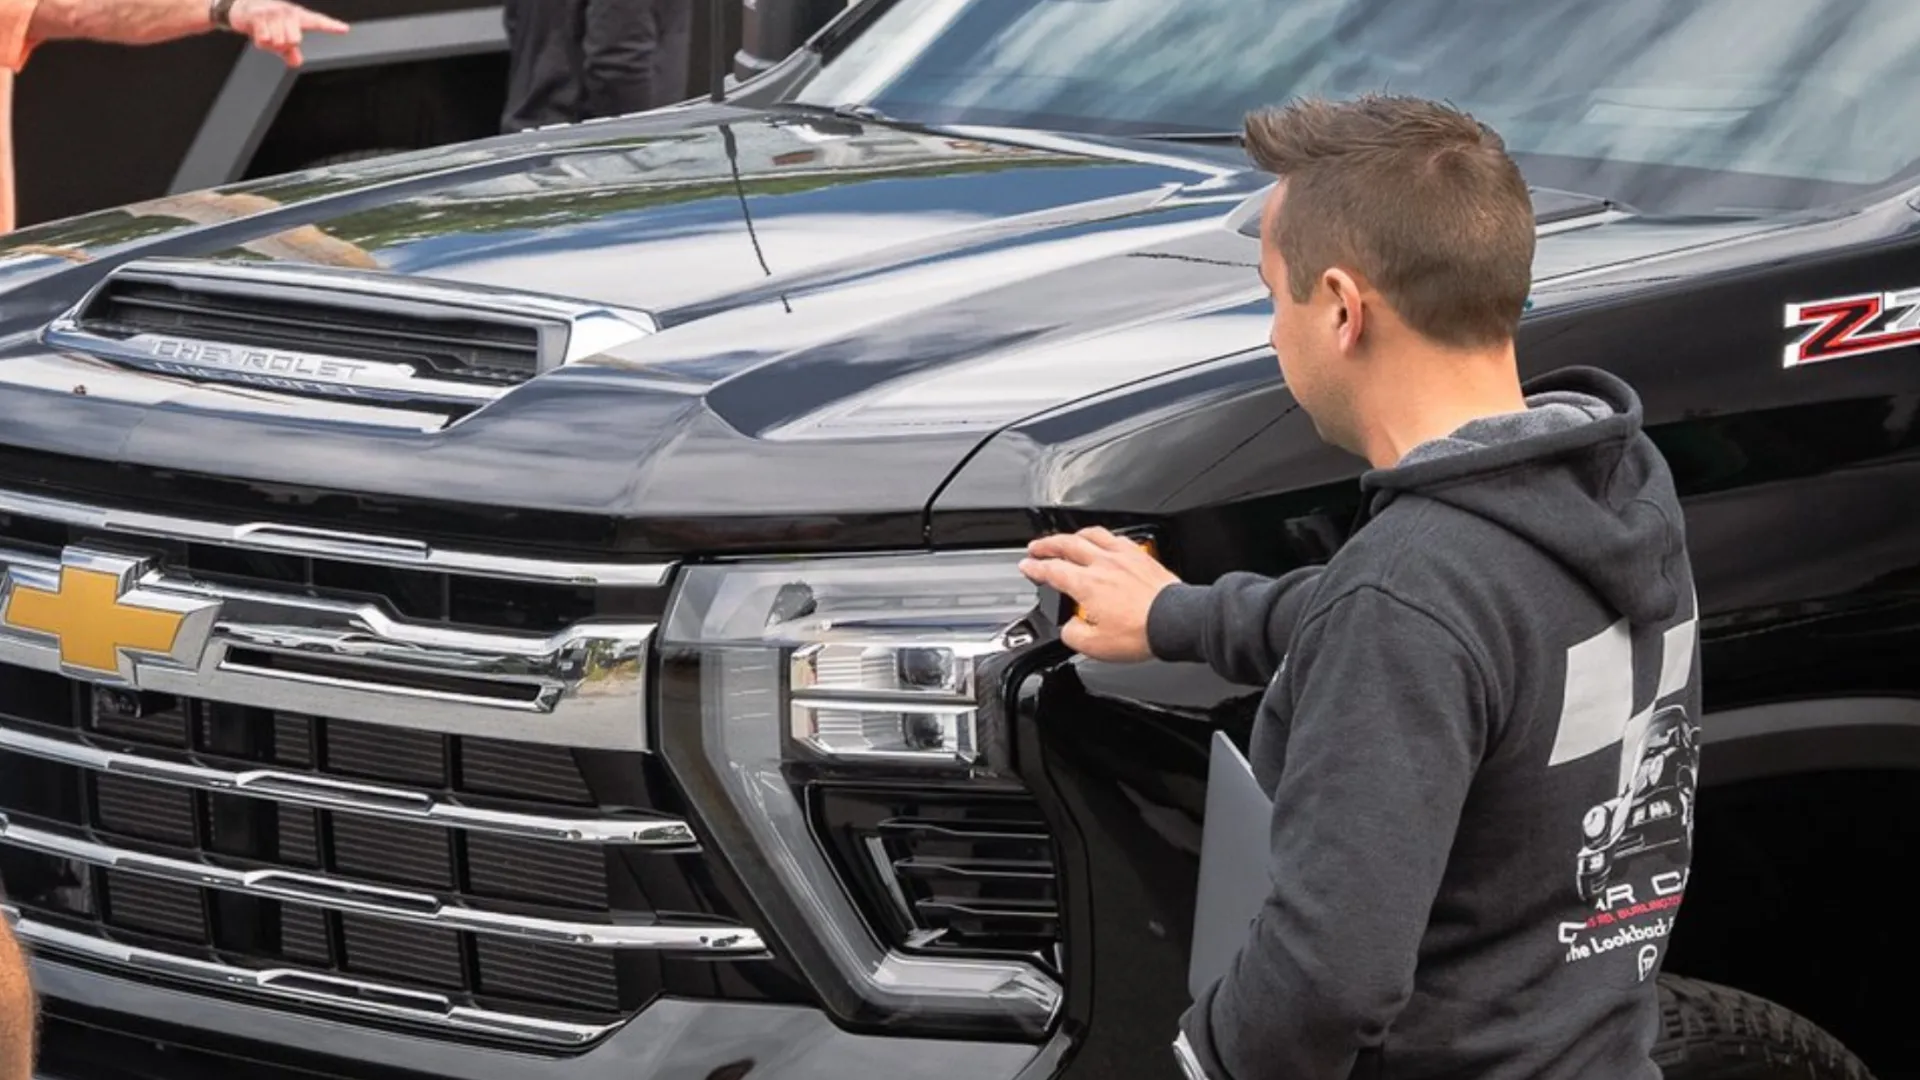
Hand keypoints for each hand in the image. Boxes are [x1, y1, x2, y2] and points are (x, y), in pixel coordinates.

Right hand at [229, 0, 348, 66]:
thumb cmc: (267, 22)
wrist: (241, 8)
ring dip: (270, 43)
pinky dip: (260, 42)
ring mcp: (274, 12)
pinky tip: (257, 31)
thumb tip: (296, 62)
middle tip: (275, 36)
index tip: (345, 29)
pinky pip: (264, 40)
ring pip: (278, 42)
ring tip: (265, 32)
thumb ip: (290, 51)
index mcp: (298, 17)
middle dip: (283, 45)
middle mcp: (288, 12)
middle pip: (294, 41)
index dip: (331, 26)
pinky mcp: (259, 15)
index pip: (318, 22)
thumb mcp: (281, 37)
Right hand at [1019, 526, 1179, 661]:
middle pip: (1067, 544)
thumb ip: (1073, 635)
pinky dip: (1104, 538)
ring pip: (1092, 535)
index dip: (1034, 568)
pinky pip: (1117, 538)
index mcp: (1086, 584)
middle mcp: (1103, 564)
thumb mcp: (1096, 646)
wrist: (1175, 623)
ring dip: (1074, 535)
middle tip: (1036, 547)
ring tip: (1067, 538)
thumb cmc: (1141, 632)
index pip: (1052, 570)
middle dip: (1047, 544)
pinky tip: (1105, 542)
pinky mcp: (1142, 557)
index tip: (1026, 566)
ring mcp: (1124, 557)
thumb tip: (1070, 628)